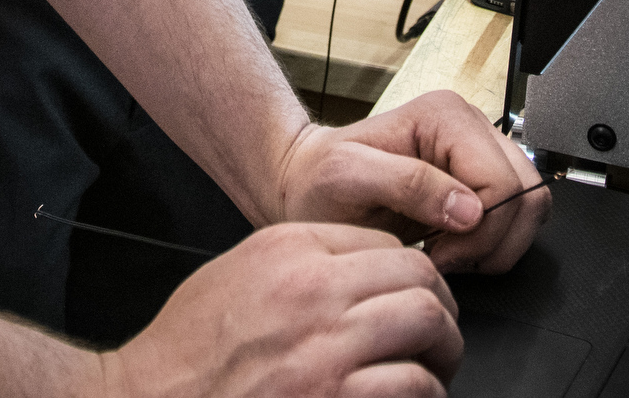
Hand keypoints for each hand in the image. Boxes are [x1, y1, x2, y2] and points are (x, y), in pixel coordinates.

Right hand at [104, 223, 460, 397]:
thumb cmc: (186, 352)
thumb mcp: (236, 274)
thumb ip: (298, 262)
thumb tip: (358, 269)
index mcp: (287, 251)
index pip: (385, 246)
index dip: (410, 276)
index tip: (412, 297)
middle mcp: (312, 292)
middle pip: (418, 278)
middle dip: (440, 307)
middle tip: (437, 334)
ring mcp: (325, 349)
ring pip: (427, 324)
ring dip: (442, 351)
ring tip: (433, 368)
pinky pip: (412, 384)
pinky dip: (424, 393)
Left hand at [272, 91, 547, 273]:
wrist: (307, 183)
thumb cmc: (319, 179)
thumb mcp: (348, 177)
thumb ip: (408, 185)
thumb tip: (469, 209)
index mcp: (445, 116)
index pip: (504, 183)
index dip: (480, 229)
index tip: (439, 250)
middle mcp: (470, 127)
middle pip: (527, 195)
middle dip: (492, 240)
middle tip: (445, 256)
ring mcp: (479, 152)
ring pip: (531, 207)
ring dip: (495, 244)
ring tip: (447, 252)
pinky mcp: (480, 178)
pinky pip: (516, 216)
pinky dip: (493, 242)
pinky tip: (453, 246)